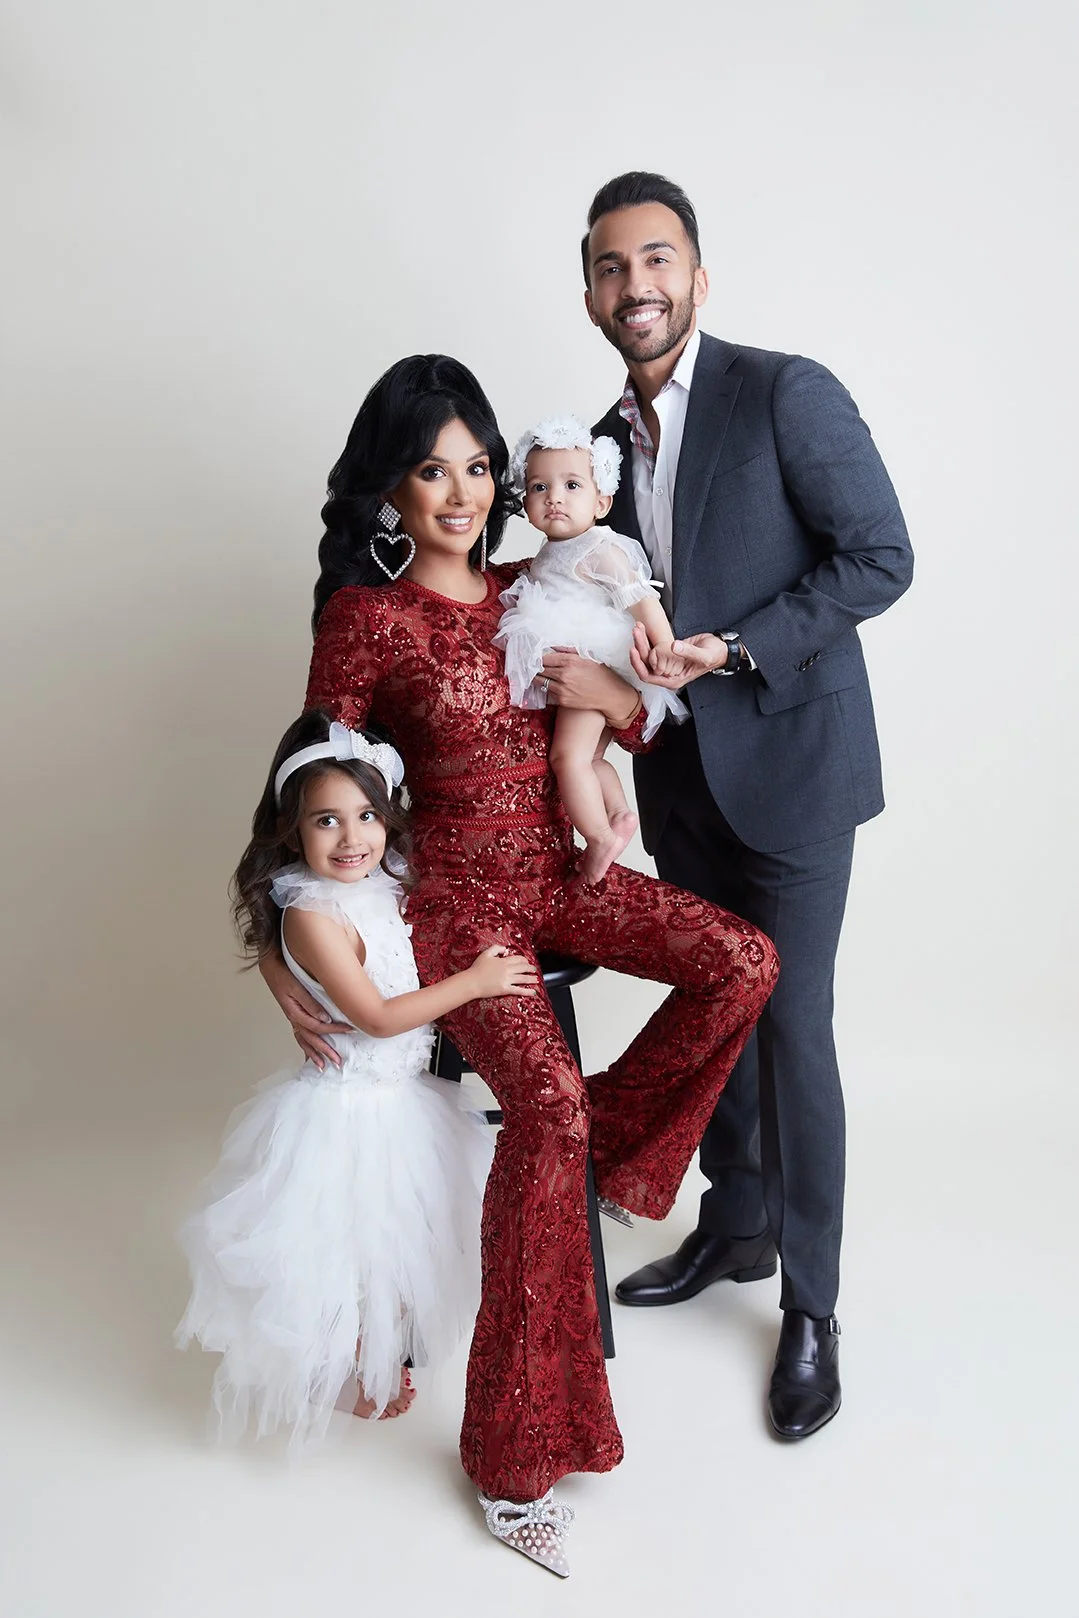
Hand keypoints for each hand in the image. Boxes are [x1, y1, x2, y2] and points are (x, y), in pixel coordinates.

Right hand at [259, 950, 349, 1070]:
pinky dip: (306, 1047)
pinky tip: (309, 1055)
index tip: (350, 1030)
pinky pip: (300, 1036)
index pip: (319, 1026)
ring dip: (314, 1054)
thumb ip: (311, 1003)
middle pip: (312, 1039)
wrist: (271, 968)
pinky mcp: (293, 1016)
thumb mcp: (296, 987)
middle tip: (338, 1062)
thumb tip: (325, 1019)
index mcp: (296, 1013)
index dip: (336, 1030)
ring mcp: (293, 1019)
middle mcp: (294, 1019)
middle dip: (326, 1052)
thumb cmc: (283, 974)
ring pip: (304, 1041)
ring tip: (323, 1067)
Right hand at [467, 945, 539, 998]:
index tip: (527, 962)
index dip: (525, 960)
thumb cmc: (476, 968)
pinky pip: (518, 990)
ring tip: (536, 979)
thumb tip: (506, 949)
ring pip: (523, 978)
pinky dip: (527, 991)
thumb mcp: (485, 954)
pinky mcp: (505, 989)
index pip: (518, 959)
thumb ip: (496, 948)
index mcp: (503, 961)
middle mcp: (507, 970)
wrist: (471, 982)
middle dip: (530, 969)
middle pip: (523, 968)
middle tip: (534, 970)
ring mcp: (506, 980)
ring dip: (531, 979)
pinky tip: (533, 992)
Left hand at [541, 648, 639, 726]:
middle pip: (539, 670)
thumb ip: (568, 650)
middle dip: (535, 667)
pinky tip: (551, 683)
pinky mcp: (562, 700)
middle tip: (533, 665)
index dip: (537, 657)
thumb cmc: (601, 674)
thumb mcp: (586, 657)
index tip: (534, 656)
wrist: (610, 695)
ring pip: (540, 682)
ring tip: (540, 674)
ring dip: (539, 678)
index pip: (543, 658)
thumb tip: (552, 646)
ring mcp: (562, 689)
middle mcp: (564, 675)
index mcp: (569, 661)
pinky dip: (547, 687)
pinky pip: (548, 692)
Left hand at [629, 625, 725, 688]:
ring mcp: (666, 663)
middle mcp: (667, 674)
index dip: (639, 664)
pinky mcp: (667, 653)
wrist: (720, 648)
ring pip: (646, 656)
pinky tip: (643, 629)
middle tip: (637, 631)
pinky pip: (652, 648)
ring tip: (638, 627)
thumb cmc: (715, 655)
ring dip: (641, 641)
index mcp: (673, 680)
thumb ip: (689, 652)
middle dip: (638, 647)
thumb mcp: (704, 655)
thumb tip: (674, 646)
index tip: (634, 649)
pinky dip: (647, 639)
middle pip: (645, 664)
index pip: (648, 676)